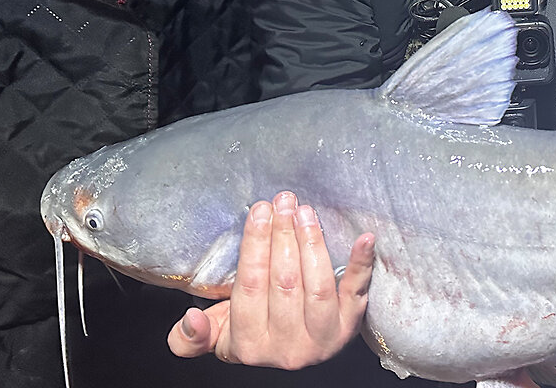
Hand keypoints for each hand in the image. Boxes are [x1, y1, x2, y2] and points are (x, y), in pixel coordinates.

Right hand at [166, 191, 374, 369]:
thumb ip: (191, 338)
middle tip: (284, 202)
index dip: (255, 245)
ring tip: (305, 212)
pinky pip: (357, 293)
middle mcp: (287, 347)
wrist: (292, 353)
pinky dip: (361, 264)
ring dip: (312, 243)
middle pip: (284, 282)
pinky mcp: (350, 327)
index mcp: (249, 345)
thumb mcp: (216, 338)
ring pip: (317, 286)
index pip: (250, 287)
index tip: (259, 211)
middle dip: (284, 235)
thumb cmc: (252, 334)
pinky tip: (365, 239)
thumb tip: (190, 318)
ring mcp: (323, 339)